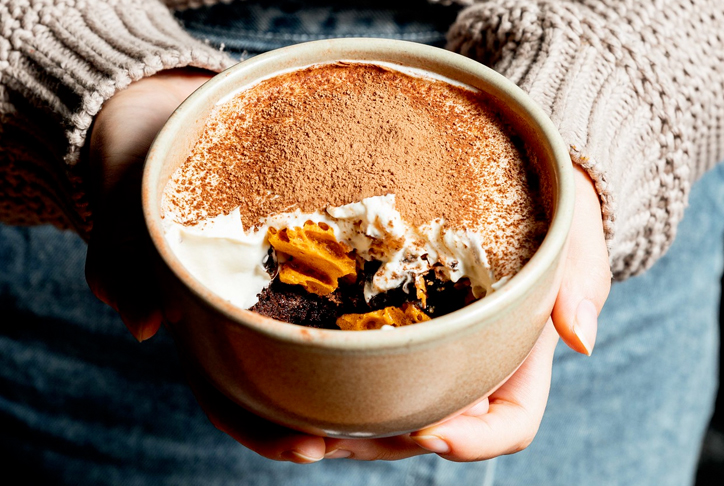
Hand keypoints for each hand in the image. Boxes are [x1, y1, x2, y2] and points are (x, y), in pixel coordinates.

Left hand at [85, 69, 610, 461]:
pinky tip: (276, 380)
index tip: (433, 430)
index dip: (476, 440)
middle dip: (387, 442)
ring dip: (342, 429)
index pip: (509, 422)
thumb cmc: (546, 202)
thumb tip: (580, 339)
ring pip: (384, 412)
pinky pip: (350, 368)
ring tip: (297, 429)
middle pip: (432, 429)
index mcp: (516, 355)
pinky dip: (317, 387)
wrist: (502, 170)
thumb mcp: (574, 225)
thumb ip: (583, 275)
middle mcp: (466, 362)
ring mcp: (420, 347)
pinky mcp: (377, 320)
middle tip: (336, 436)